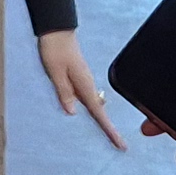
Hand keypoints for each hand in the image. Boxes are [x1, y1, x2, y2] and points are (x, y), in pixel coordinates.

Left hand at [35, 29, 121, 148]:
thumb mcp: (56, 73)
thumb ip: (64, 93)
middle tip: (119, 145)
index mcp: (85, 85)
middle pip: (101, 112)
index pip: (99, 113)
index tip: (121, 143)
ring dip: (100, 120)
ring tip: (109, 136)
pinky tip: (89, 114)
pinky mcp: (79, 78)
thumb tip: (73, 112)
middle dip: (109, 129)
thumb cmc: (55, 49)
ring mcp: (85, 81)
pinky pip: (87, 98)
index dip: (109, 130)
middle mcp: (88, 84)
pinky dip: (92, 109)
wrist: (57, 29)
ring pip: (94, 105)